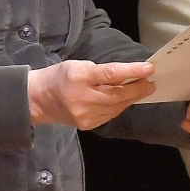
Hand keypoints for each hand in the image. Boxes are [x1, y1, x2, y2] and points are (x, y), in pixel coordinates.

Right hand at [28, 60, 156, 129]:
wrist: (38, 100)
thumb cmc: (60, 77)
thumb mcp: (78, 65)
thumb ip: (101, 71)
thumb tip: (128, 74)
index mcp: (79, 77)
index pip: (111, 74)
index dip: (132, 71)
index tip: (149, 68)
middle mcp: (83, 98)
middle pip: (118, 94)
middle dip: (138, 88)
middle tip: (151, 82)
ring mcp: (85, 114)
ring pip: (117, 106)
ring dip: (132, 98)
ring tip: (144, 89)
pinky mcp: (87, 125)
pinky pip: (110, 114)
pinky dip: (121, 106)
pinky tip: (127, 99)